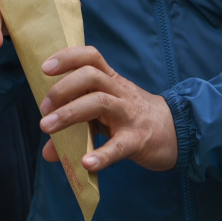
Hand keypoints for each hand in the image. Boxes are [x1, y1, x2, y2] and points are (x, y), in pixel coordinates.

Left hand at [36, 47, 176, 172]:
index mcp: (112, 81)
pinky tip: (86, 163)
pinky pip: (118, 146)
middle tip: (44, 108)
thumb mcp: (105, 117)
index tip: (45, 68)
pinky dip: (101, 155)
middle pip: (91, 76)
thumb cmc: (134, 119)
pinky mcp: (137, 140)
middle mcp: (120, 93)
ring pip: (99, 102)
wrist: (176, 133)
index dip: (67, 57)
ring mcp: (129, 115)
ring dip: (69, 113)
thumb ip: (76, 129)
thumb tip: (48, 151)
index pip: (91, 57)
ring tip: (48, 128)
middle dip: (62, 89)